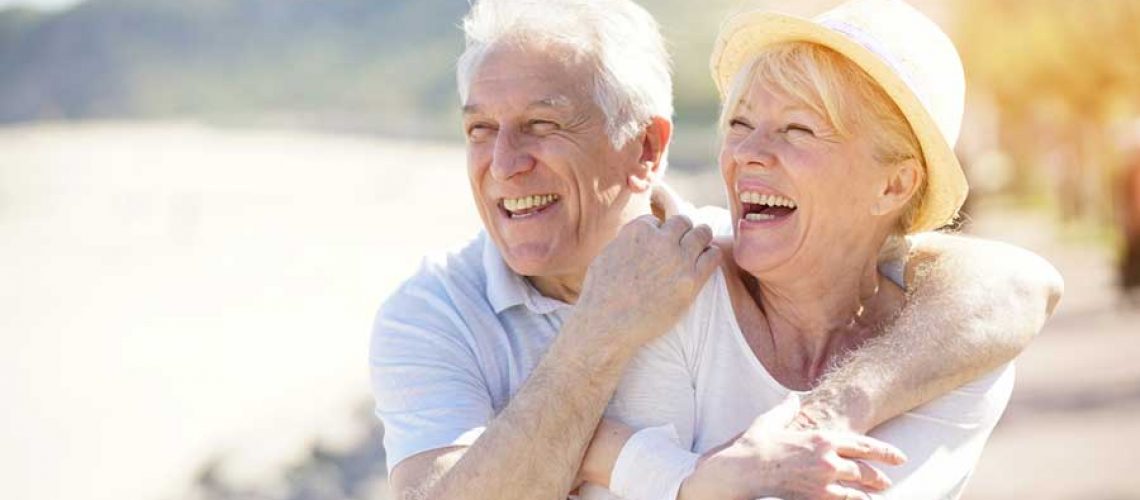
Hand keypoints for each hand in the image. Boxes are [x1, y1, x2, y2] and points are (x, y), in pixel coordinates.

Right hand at [575, 214, 720, 351]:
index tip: (657, 246)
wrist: (608, 324)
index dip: (657, 233)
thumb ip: (627, 240)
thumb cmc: (602, 293)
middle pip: (683, 222)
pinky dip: (711, 255)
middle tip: (681, 245)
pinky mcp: (691, 281)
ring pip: (702, 234)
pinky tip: (706, 261)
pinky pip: (713, 256)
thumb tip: (639, 234)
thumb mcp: (607, 254)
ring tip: (699, 248)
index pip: (657, 221)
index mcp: (638, 230)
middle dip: (682, 232)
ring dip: (701, 239)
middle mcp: (660, 240)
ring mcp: (678, 260)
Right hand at [679, 396, 906, 499]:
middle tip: (888, 480)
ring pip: (857, 489)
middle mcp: (827, 459)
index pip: (863, 445)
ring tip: (878, 493)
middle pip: (865, 469)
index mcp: (822, 438)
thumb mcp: (771, 420)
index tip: (899, 457)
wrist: (742, 470)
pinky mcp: (815, 498)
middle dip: (879, 476)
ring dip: (869, 492)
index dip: (885, 452)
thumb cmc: (755, 445)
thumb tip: (793, 399)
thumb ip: (787, 409)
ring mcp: (823, 481)